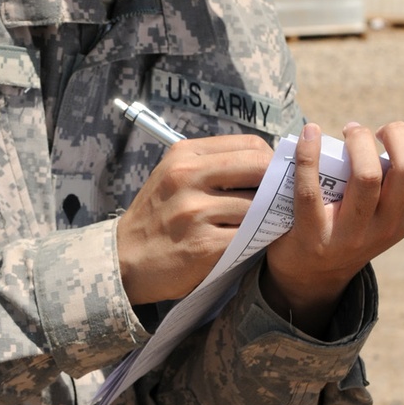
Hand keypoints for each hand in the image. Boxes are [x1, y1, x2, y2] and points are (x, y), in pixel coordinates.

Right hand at [116, 134, 272, 303]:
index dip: (270, 161)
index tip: (272, 177)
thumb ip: (212, 165)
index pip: (250, 145)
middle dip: (277, 185)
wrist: (125, 259)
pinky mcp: (203, 245)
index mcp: (185, 154)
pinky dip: (256, 240)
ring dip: (267, 217)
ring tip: (263, 224)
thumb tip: (265, 163)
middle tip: (278, 200)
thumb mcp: (174, 176)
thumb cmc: (157, 217)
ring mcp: (195, 211)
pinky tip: (251, 242)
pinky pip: (249, 237)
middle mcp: (188, 176)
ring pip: (258, 206)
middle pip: (259, 169)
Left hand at [263, 120, 403, 334]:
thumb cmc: (356, 229)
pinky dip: (309, 154)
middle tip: (372, 132)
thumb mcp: (396, 213)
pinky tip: (310, 132)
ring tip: (348, 132)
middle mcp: (385, 226)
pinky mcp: (312, 233)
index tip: (389, 138)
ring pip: (366, 177)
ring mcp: (349, 232)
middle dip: (395, 136)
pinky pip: (310, 189)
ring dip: (358, 142)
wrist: (311, 275)